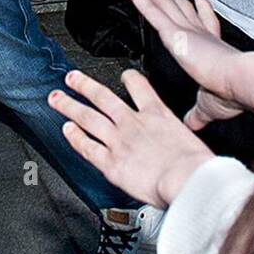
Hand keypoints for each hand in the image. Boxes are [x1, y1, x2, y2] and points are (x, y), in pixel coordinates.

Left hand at [50, 67, 213, 207]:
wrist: (186, 177)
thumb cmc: (195, 165)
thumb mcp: (192, 140)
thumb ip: (179, 140)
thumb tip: (185, 151)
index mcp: (158, 114)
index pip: (140, 87)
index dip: (129, 78)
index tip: (124, 75)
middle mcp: (134, 123)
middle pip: (103, 98)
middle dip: (85, 86)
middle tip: (71, 78)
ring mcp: (119, 141)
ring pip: (89, 118)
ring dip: (71, 106)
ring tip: (57, 99)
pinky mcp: (110, 162)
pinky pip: (87, 146)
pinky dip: (75, 137)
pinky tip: (66, 130)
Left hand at [122, 0, 253, 128]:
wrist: (238, 81)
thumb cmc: (231, 93)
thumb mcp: (210, 106)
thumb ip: (198, 113)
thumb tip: (192, 124)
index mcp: (211, 47)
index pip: (204, 24)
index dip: (201, 10)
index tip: (198, 0)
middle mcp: (199, 34)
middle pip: (179, 9)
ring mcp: (186, 30)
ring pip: (163, 6)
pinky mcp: (175, 32)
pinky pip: (152, 11)